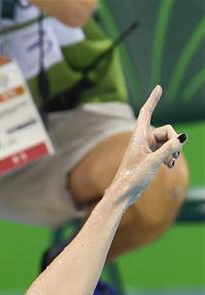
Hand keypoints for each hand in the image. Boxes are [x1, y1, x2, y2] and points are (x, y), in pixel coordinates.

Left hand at [111, 85, 185, 207]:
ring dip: (173, 150)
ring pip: (166, 142)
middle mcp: (142, 140)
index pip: (146, 112)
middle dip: (174, 141)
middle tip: (176, 154)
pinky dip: (169, 156)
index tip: (158, 87)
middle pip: (166, 131)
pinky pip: (164, 151)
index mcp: (139, 137)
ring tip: (172, 162)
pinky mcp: (148, 158)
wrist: (123, 194)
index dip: (153, 99)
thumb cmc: (133, 178)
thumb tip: (183, 137)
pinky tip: (170, 166)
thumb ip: (169, 149)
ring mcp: (146, 149)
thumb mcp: (154, 162)